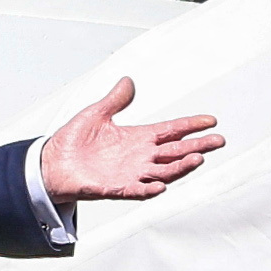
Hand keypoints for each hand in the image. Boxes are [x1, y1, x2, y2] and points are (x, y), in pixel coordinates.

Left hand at [35, 75, 222, 206]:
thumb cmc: (73, 142)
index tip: (210, 121)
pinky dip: (148, 189)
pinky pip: (136, 190)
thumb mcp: (96, 113)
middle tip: (218, 141)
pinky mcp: (116, 187)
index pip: (170, 130)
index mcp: (137, 138)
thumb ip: (115, 99)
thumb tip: (128, 80)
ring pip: (163, 172)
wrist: (52, 164)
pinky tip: (160, 186)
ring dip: (180, 167)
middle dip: (197, 146)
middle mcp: (139, 157)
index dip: (190, 125)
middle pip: (175, 151)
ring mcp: (130, 173)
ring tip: (197, 159)